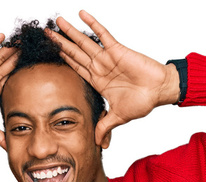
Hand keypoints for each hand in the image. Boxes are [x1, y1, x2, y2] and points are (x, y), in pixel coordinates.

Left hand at [48, 10, 179, 144]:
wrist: (159, 91)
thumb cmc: (142, 102)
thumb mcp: (118, 117)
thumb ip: (105, 126)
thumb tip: (97, 143)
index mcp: (98, 81)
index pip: (75, 68)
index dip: (63, 61)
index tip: (50, 54)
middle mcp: (100, 67)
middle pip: (75, 53)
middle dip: (60, 44)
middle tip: (45, 34)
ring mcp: (107, 57)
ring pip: (84, 42)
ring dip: (70, 32)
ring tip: (57, 22)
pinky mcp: (117, 50)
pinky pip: (102, 34)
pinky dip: (92, 24)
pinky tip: (81, 14)